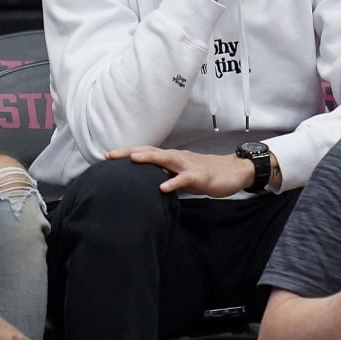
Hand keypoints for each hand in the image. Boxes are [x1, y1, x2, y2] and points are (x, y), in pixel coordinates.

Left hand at [107, 145, 250, 195]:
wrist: (233, 171)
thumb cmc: (204, 173)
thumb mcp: (180, 174)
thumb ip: (164, 175)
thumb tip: (145, 182)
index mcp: (171, 158)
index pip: (145, 152)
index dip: (126, 153)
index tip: (107, 156)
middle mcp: (177, 157)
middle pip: (150, 151)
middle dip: (129, 152)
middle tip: (110, 155)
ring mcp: (188, 165)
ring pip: (166, 159)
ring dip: (150, 159)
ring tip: (133, 160)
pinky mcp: (200, 176)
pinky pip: (185, 179)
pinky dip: (173, 182)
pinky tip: (162, 187)